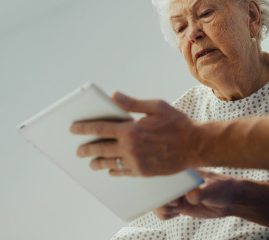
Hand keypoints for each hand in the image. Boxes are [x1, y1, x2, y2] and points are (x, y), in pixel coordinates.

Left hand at [69, 91, 200, 176]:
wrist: (195, 146)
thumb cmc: (177, 123)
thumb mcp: (155, 106)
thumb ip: (132, 103)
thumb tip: (113, 96)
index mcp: (130, 129)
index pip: (99, 129)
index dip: (83, 128)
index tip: (73, 128)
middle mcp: (129, 148)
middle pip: (100, 149)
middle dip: (86, 149)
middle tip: (78, 150)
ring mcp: (135, 162)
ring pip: (109, 163)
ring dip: (97, 162)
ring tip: (91, 162)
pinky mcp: (143, 172)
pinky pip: (123, 172)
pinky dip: (114, 171)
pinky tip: (110, 169)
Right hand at [153, 169, 239, 219]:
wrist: (229, 199)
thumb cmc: (222, 188)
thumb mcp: (212, 189)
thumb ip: (201, 192)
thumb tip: (190, 196)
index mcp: (180, 170)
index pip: (160, 174)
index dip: (159, 186)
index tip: (171, 195)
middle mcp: (175, 180)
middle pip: (153, 189)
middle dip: (160, 199)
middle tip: (176, 203)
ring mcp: (174, 192)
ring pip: (156, 201)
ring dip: (163, 208)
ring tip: (178, 208)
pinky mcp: (176, 203)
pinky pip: (161, 210)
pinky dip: (165, 214)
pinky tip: (177, 212)